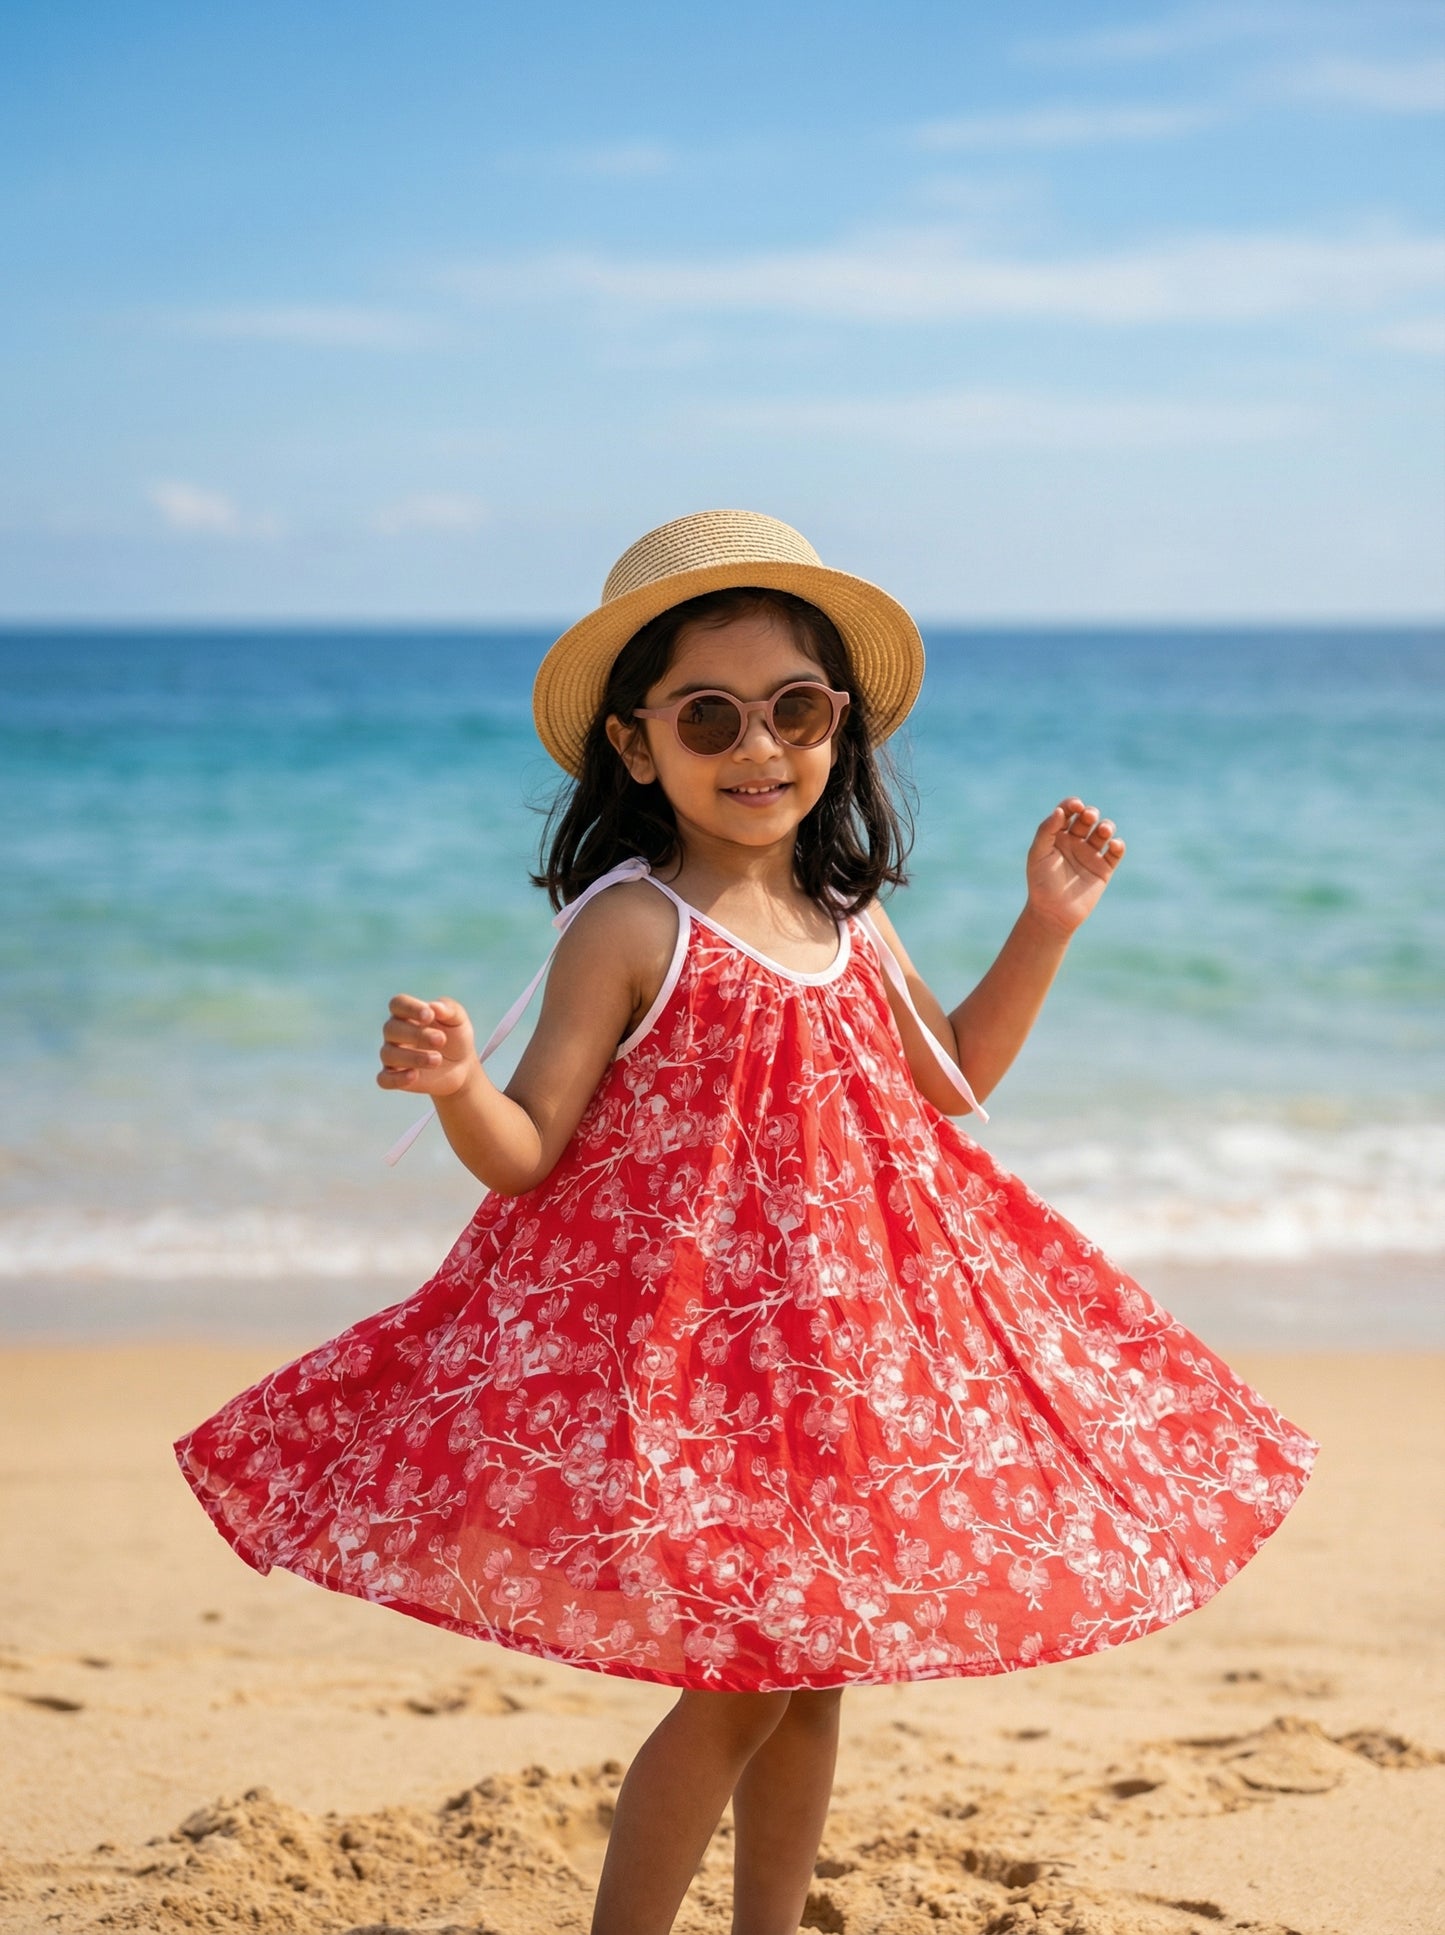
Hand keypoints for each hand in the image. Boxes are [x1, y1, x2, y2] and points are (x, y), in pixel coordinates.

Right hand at [377, 994, 476, 1096]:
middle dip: (416, 1034)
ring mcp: (392, 1056)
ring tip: (437, 1059)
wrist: (461, 1066)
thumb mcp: (458, 1020)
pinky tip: (414, 1075)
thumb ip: (449, 1009)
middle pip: (391, 1028)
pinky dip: (396, 1078)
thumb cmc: (456, 1037)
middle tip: (441, 1040)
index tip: (429, 1015)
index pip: (398, 1004)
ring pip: (388, 1054)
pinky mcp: (393, 1077)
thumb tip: (434, 1007)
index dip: (410, 1008)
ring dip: (413, 1057)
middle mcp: (394, 1033)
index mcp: (407, 1014)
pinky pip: (384, 1079)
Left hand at [1024, 798, 1124, 936]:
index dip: (1072, 804)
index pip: (1068, 812)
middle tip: (1088, 817)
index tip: (1076, 806)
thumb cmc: (1041, 883)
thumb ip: (1046, 830)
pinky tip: (1114, 845)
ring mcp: (1090, 854)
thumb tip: (1060, 810)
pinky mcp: (1104, 869)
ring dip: (1106, 826)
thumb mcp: (1038, 854)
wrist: (1053, 913)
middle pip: (1087, 818)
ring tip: (1103, 831)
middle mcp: (1075, 842)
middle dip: (1090, 813)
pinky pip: (1116, 852)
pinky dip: (1118, 845)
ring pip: (1104, 831)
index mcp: (1057, 836)